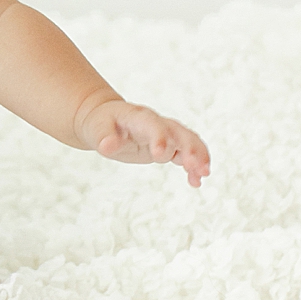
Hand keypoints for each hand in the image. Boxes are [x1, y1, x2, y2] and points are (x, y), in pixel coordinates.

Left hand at [77, 98, 209, 186]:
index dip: (159, 138)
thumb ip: (103, 138)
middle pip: (177, 132)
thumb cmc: (100, 124)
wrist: (105, 119)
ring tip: (203, 174)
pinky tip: (196, 182)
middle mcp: (155, 123)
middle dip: (188, 147)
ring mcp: (164, 133)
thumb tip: (107, 147)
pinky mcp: (167, 145)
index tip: (160, 155)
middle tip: (194, 166)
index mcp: (138, 117)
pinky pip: (186, 153)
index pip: (152, 125)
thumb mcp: (96, 130)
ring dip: (198, 155)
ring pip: (187, 141)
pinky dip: (193, 165)